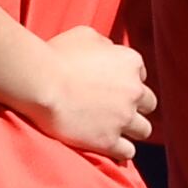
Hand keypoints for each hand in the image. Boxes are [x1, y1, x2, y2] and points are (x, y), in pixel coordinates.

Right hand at [24, 23, 155, 159]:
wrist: (40, 83)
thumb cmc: (55, 55)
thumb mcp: (84, 35)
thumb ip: (104, 44)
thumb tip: (109, 50)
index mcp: (131, 62)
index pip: (140, 75)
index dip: (125, 81)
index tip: (109, 86)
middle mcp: (134, 91)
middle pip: (148, 103)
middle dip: (134, 106)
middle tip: (115, 109)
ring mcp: (123, 118)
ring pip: (143, 130)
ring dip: (132, 129)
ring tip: (114, 130)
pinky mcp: (108, 140)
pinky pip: (127, 152)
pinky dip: (121, 150)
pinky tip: (109, 146)